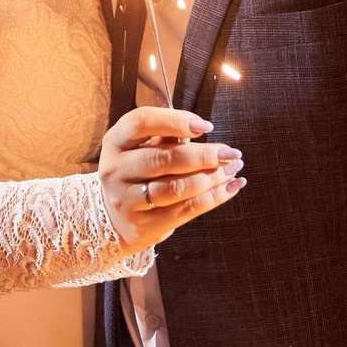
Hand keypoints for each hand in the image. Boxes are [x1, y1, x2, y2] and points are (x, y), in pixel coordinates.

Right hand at [98, 105, 243, 251]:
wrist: (113, 220)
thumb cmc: (137, 174)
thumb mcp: (142, 148)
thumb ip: (166, 137)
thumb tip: (202, 129)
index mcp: (115, 141)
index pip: (141, 122)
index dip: (175, 121)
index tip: (206, 126)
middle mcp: (115, 169)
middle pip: (163, 159)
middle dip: (203, 155)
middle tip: (231, 152)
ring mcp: (126, 200)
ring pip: (175, 187)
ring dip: (210, 178)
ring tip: (233, 169)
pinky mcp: (143, 225)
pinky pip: (184, 210)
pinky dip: (212, 198)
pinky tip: (231, 188)